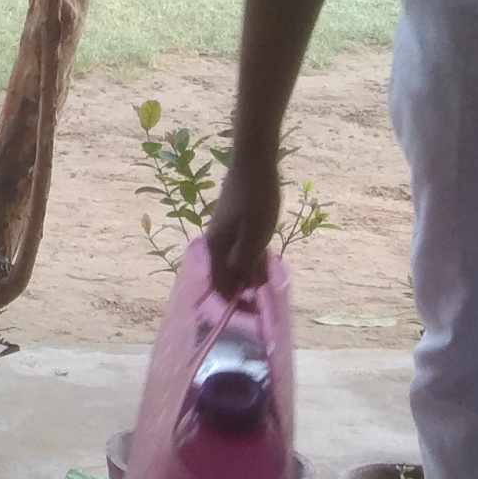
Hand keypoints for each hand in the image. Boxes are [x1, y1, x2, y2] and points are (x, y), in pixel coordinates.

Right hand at [206, 153, 280, 296]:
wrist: (254, 162)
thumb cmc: (256, 199)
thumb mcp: (255, 234)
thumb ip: (244, 261)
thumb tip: (237, 285)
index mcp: (217, 246)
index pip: (218, 282)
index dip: (229, 301)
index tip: (245, 316)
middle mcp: (216, 240)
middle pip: (223, 273)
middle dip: (237, 291)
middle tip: (257, 306)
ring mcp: (224, 230)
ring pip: (231, 261)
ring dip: (243, 276)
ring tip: (261, 289)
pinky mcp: (234, 222)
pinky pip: (238, 249)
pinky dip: (247, 260)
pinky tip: (261, 265)